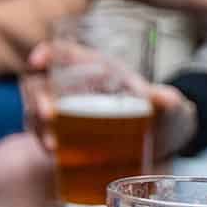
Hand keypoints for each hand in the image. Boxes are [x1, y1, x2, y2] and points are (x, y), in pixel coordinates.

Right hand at [17, 40, 197, 159]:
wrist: (158, 141)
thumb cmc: (158, 112)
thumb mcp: (165, 106)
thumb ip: (166, 101)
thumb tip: (169, 100)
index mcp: (97, 67)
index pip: (64, 52)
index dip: (48, 53)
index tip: (38, 62)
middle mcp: (74, 86)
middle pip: (42, 84)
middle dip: (39, 98)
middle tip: (48, 116)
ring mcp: (64, 109)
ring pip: (37, 110)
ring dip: (39, 126)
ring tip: (52, 146)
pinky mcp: (62, 132)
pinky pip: (43, 133)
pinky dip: (45, 141)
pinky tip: (54, 154)